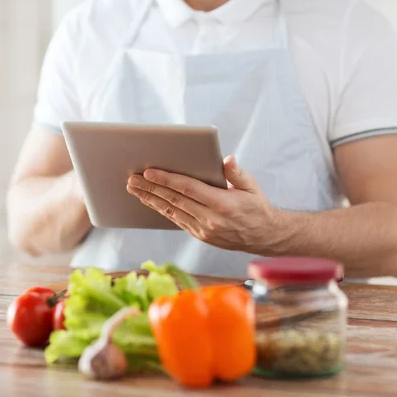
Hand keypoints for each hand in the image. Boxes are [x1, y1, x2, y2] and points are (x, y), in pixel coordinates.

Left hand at [126, 156, 282, 253]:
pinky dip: (161, 210)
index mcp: (222, 204)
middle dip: (151, 188)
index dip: (167, 180)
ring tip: (134, 189)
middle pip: (174, 200)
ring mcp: (203, 229)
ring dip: (151, 199)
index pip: (188, 189)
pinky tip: (150, 201)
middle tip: (132, 179)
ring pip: (171, 212)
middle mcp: (210, 219)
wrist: (264, 236)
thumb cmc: (257, 207)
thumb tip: (227, 159)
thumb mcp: (252, 186)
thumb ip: (237, 173)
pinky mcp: (200, 235)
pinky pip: (176, 220)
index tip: (149, 172)